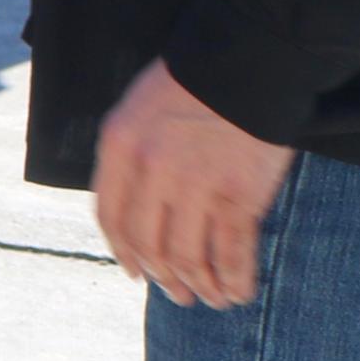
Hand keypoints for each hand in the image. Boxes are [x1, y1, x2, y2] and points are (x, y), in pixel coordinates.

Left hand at [92, 57, 292, 306]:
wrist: (248, 61)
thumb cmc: (195, 82)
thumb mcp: (140, 109)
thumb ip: (132, 156)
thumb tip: (137, 209)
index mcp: (120, 146)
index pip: (111, 217)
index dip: (123, 252)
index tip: (136, 272)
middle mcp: (151, 172)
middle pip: (149, 244)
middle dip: (165, 278)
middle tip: (179, 294)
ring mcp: (195, 187)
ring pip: (188, 257)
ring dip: (199, 286)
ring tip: (210, 299)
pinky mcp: (239, 197)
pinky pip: (232, 254)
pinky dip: (234, 280)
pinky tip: (239, 291)